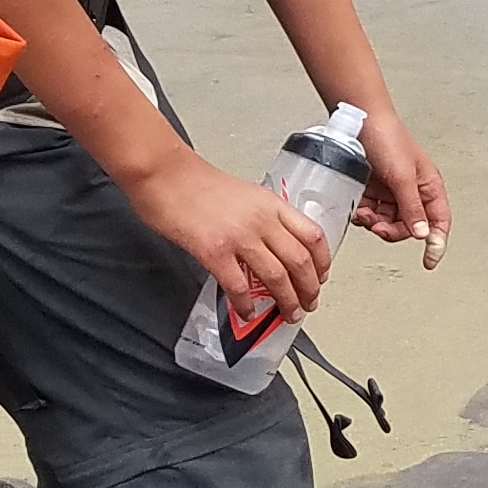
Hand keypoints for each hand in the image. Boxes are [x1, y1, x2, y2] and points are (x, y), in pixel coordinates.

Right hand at [120, 147, 333, 321]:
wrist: (164, 174)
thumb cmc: (197, 183)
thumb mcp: (245, 194)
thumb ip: (264, 217)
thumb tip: (274, 246)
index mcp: (271, 204)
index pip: (313, 235)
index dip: (322, 262)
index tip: (321, 277)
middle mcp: (261, 220)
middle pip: (300, 261)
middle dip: (309, 289)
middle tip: (309, 303)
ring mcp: (239, 236)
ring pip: (277, 277)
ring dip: (287, 301)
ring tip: (289, 314)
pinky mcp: (213, 251)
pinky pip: (238, 286)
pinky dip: (246, 304)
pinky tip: (248, 312)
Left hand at [352, 105, 450, 268]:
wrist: (359, 118)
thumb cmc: (387, 137)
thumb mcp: (402, 176)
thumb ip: (412, 207)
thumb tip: (424, 233)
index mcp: (429, 186)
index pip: (439, 221)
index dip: (436, 243)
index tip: (429, 261)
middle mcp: (413, 190)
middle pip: (410, 226)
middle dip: (393, 230)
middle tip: (378, 228)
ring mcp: (392, 190)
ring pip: (388, 220)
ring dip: (375, 222)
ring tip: (364, 213)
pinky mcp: (374, 188)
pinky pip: (373, 211)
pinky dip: (365, 213)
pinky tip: (358, 206)